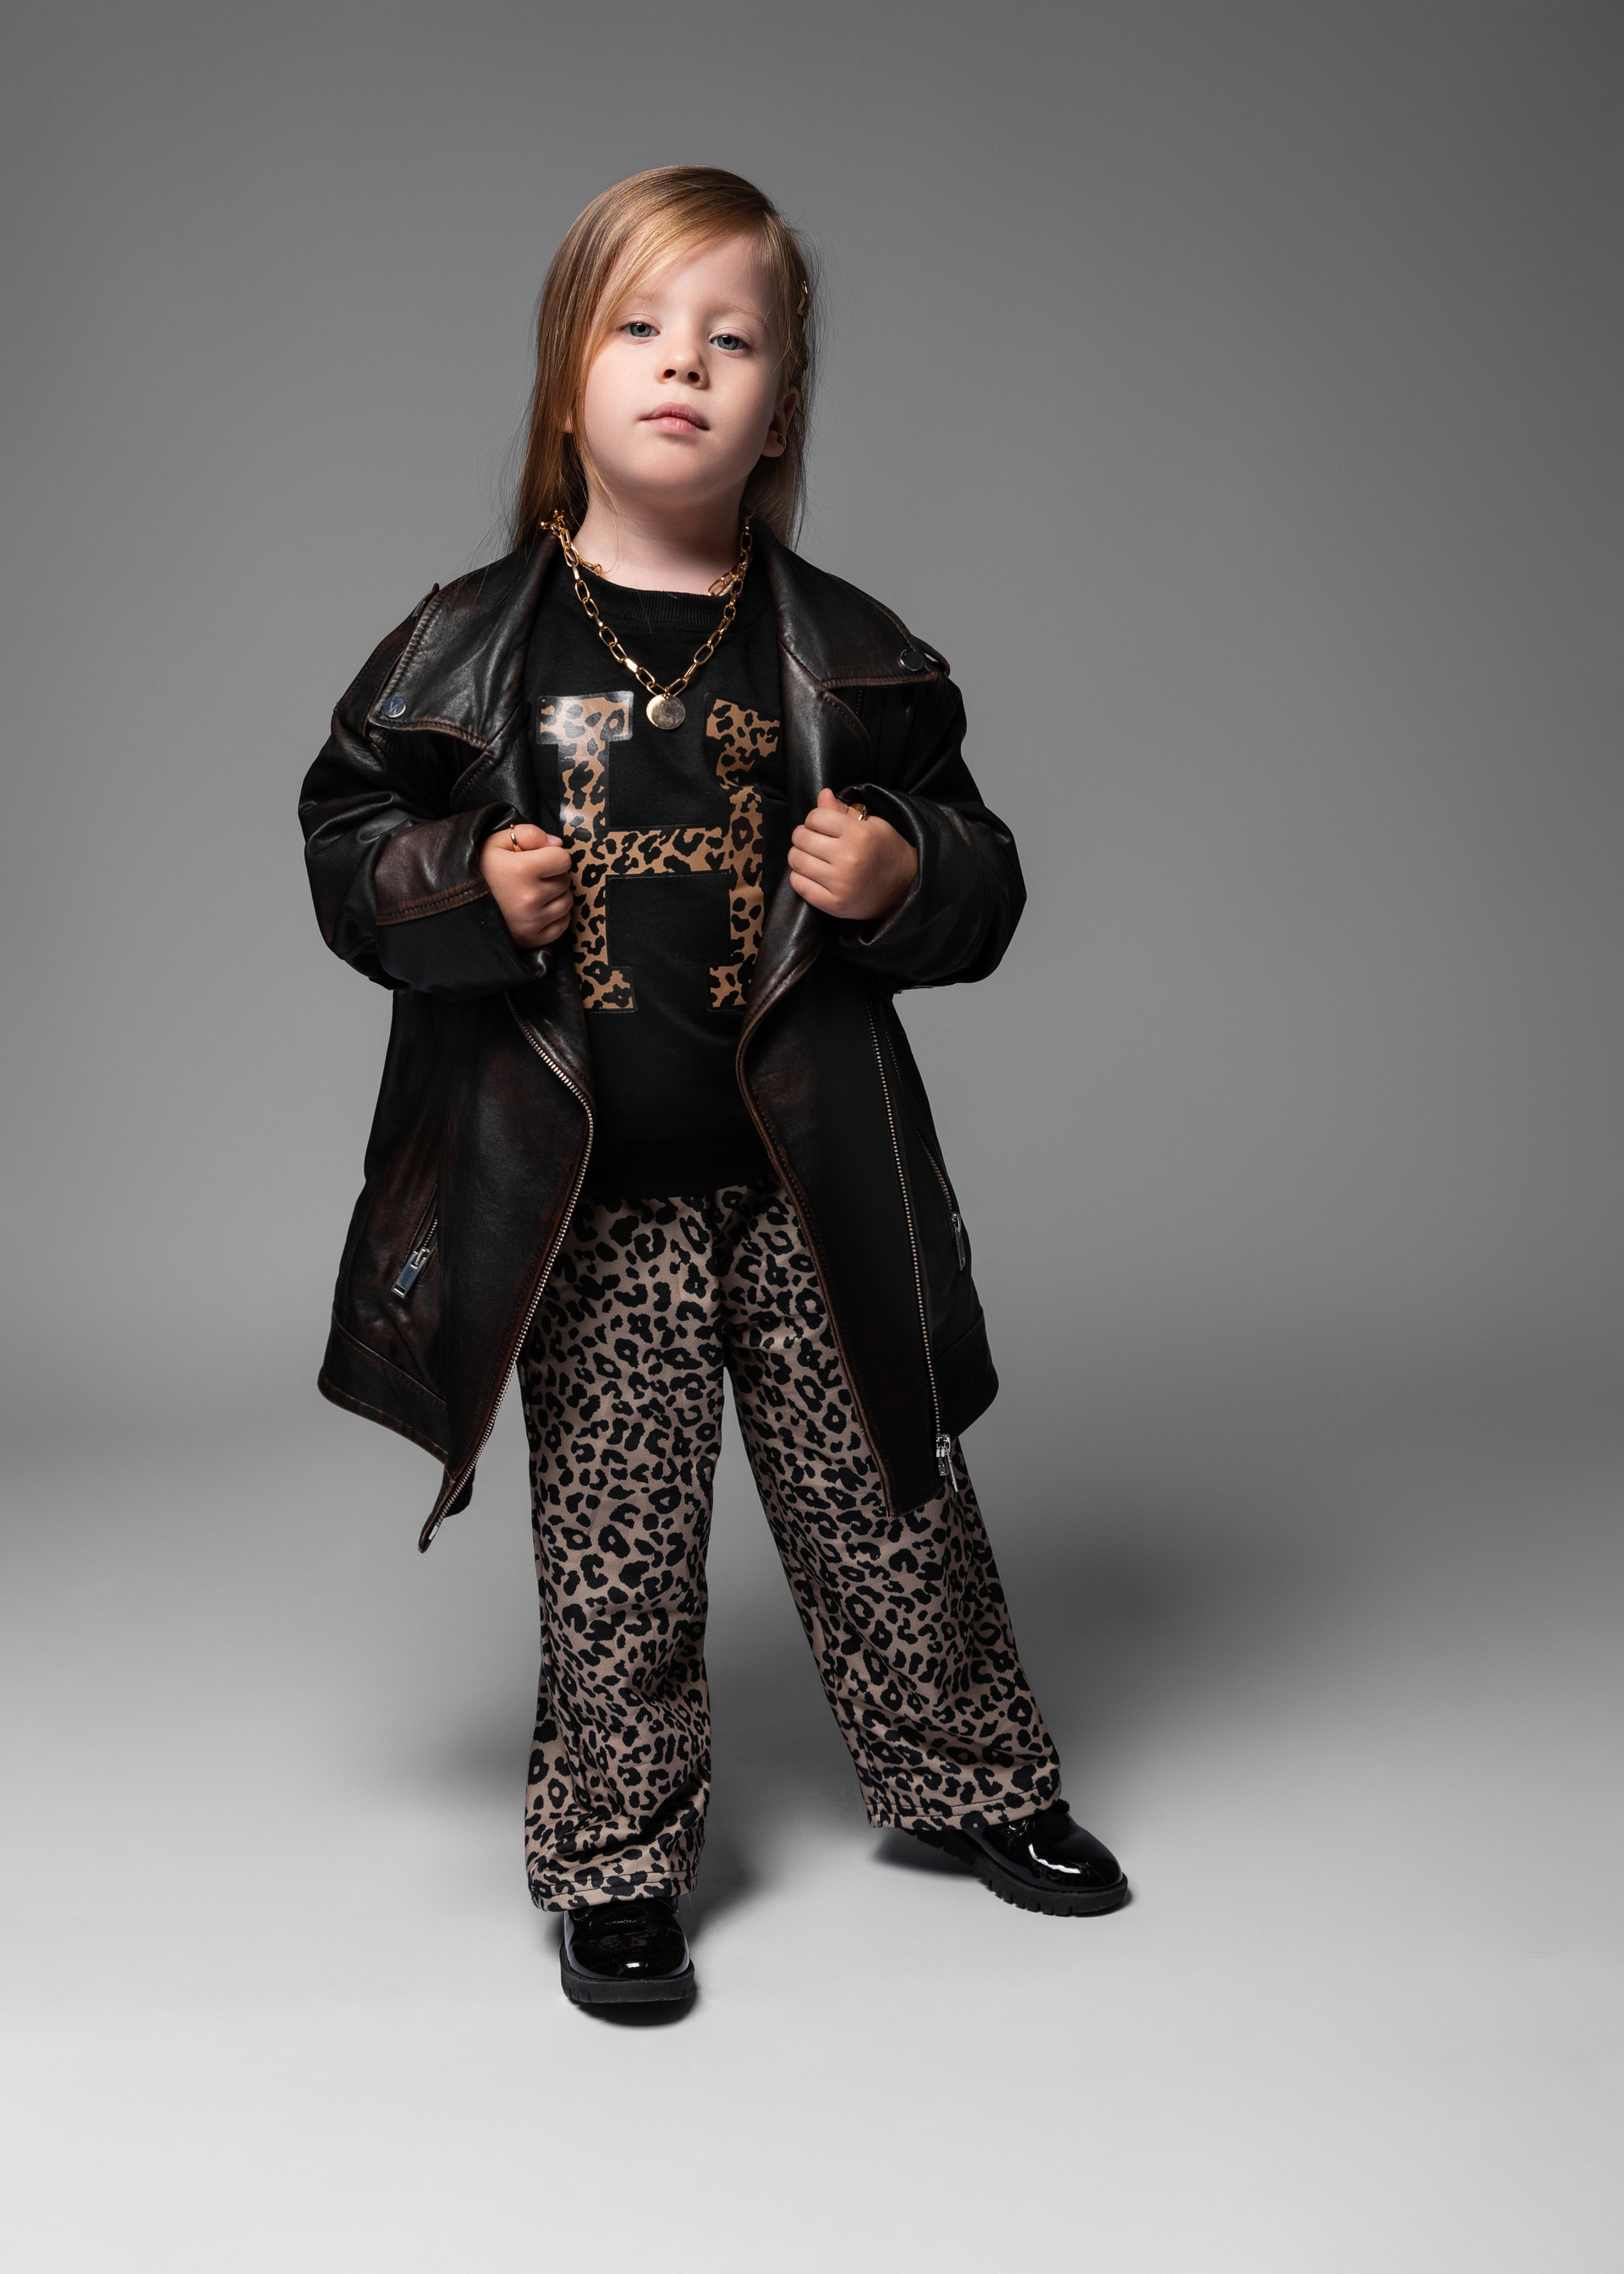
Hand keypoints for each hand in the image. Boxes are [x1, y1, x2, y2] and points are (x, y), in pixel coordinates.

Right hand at [479, 822, 572, 948]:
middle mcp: (530, 898)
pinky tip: (537, 909)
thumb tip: (558, 843)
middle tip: (532, 876)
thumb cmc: (479, 869)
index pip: (563, 859)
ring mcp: (532, 922)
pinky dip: (556, 916)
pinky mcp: (533, 940)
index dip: (552, 855)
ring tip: (533, 892)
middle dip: (553, 875)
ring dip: (556, 895)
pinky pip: (562, 924)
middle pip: (565, 881)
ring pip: (566, 902)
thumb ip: (529, 834)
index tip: (538, 858)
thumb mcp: (496, 842)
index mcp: (522, 870)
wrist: (456, 904)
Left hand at [788, 789, 917, 923]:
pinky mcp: (835, 905)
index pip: (816, 817)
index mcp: (859, 835)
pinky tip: (810, 874)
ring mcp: (841, 884)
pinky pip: (800, 886)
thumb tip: (823, 794)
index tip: (819, 825)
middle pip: (803, 839)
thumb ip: (844, 810)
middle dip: (801, 836)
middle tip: (810, 840)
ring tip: (809, 856)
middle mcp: (849, 859)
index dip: (813, 819)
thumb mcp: (872, 824)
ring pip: (797, 861)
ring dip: (797, 856)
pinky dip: (798, 877)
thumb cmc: (887, 851)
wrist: (906, 888)